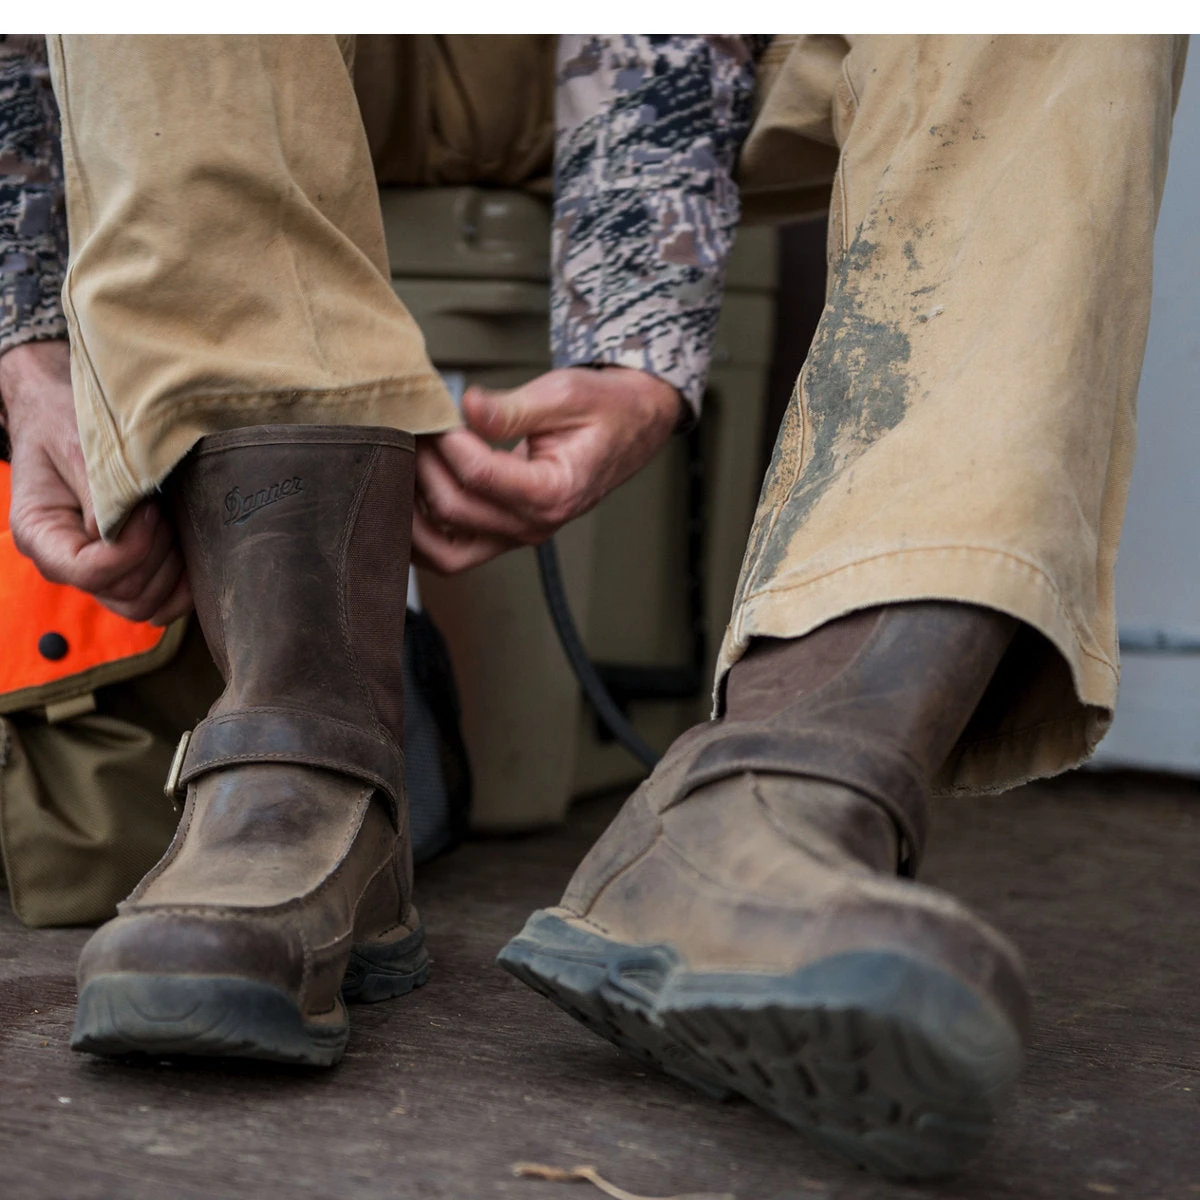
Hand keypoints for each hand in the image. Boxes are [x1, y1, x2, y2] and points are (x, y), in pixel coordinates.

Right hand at [2, 340, 190, 624]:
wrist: (66, 413)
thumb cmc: (66, 422)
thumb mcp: (78, 446)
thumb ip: (101, 493)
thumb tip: (124, 534)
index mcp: (41, 536)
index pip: (89, 572)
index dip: (132, 548)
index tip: (149, 508)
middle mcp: (66, 563)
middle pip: (124, 593)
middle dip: (157, 554)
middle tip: (162, 509)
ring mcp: (98, 571)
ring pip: (145, 603)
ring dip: (173, 568)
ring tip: (170, 520)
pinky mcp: (126, 567)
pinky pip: (159, 601)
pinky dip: (182, 584)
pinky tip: (190, 550)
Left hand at [412, 366, 682, 573]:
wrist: (628, 427)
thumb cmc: (601, 409)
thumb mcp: (562, 394)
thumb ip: (510, 408)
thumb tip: (465, 406)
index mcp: (556, 491)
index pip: (480, 475)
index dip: (448, 442)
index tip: (441, 412)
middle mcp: (536, 525)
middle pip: (455, 510)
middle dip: (424, 467)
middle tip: (415, 429)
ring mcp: (518, 536)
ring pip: (445, 551)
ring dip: (413, 513)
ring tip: (404, 466)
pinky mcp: (503, 536)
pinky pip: (451, 554)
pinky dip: (422, 535)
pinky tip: (408, 496)